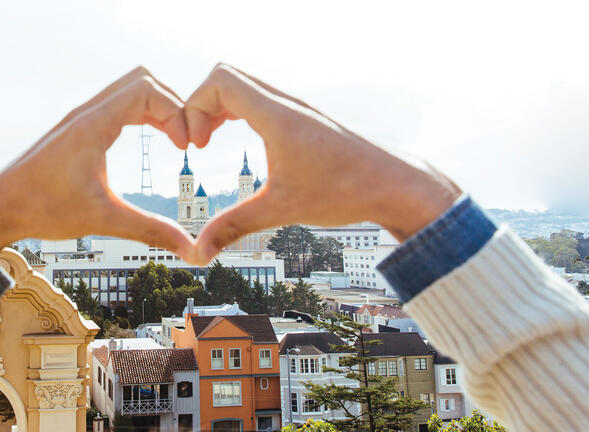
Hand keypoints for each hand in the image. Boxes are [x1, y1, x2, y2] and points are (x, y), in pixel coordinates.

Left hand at [0, 67, 195, 257]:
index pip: (148, 90)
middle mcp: (86, 112)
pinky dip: (141, 112)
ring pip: (129, 88)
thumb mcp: (102, 220)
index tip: (185, 147)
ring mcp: (81, 117)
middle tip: (184, 138)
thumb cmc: (41, 208)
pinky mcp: (77, 128)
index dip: (176, 112)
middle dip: (172, 104)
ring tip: (174, 138)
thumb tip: (189, 249)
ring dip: (157, 106)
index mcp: (93, 125)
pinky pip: (118, 103)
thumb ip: (149, 230)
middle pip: (143, 80)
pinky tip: (149, 137)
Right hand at [185, 64, 461, 263]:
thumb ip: (234, 227)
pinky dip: (237, 109)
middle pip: (226, 76)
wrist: (392, 183)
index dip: (196, 107)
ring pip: (243, 84)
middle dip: (201, 105)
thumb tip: (199, 253)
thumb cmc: (344, 191)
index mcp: (277, 116)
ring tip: (210, 140)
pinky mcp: (301, 116)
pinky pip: (259, 95)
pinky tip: (237, 137)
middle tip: (199, 142)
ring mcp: (295, 106)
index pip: (220, 80)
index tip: (199, 145)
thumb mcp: (281, 209)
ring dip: (219, 107)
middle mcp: (285, 103)